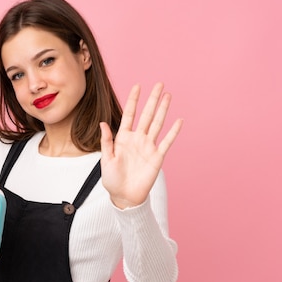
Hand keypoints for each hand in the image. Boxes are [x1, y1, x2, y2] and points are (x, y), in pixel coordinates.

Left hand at [100, 83, 182, 208]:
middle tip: (158, 84)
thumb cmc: (112, 180)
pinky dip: (173, 132)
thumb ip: (106, 141)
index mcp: (123, 138)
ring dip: (162, 110)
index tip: (137, 86)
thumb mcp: (106, 159)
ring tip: (168, 96)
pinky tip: (178, 120)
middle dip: (152, 100)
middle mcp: (137, 139)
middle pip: (146, 115)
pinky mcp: (157, 157)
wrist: (124, 197)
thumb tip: (103, 123)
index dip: (133, 101)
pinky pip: (166, 142)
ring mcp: (148, 146)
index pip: (129, 115)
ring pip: (157, 124)